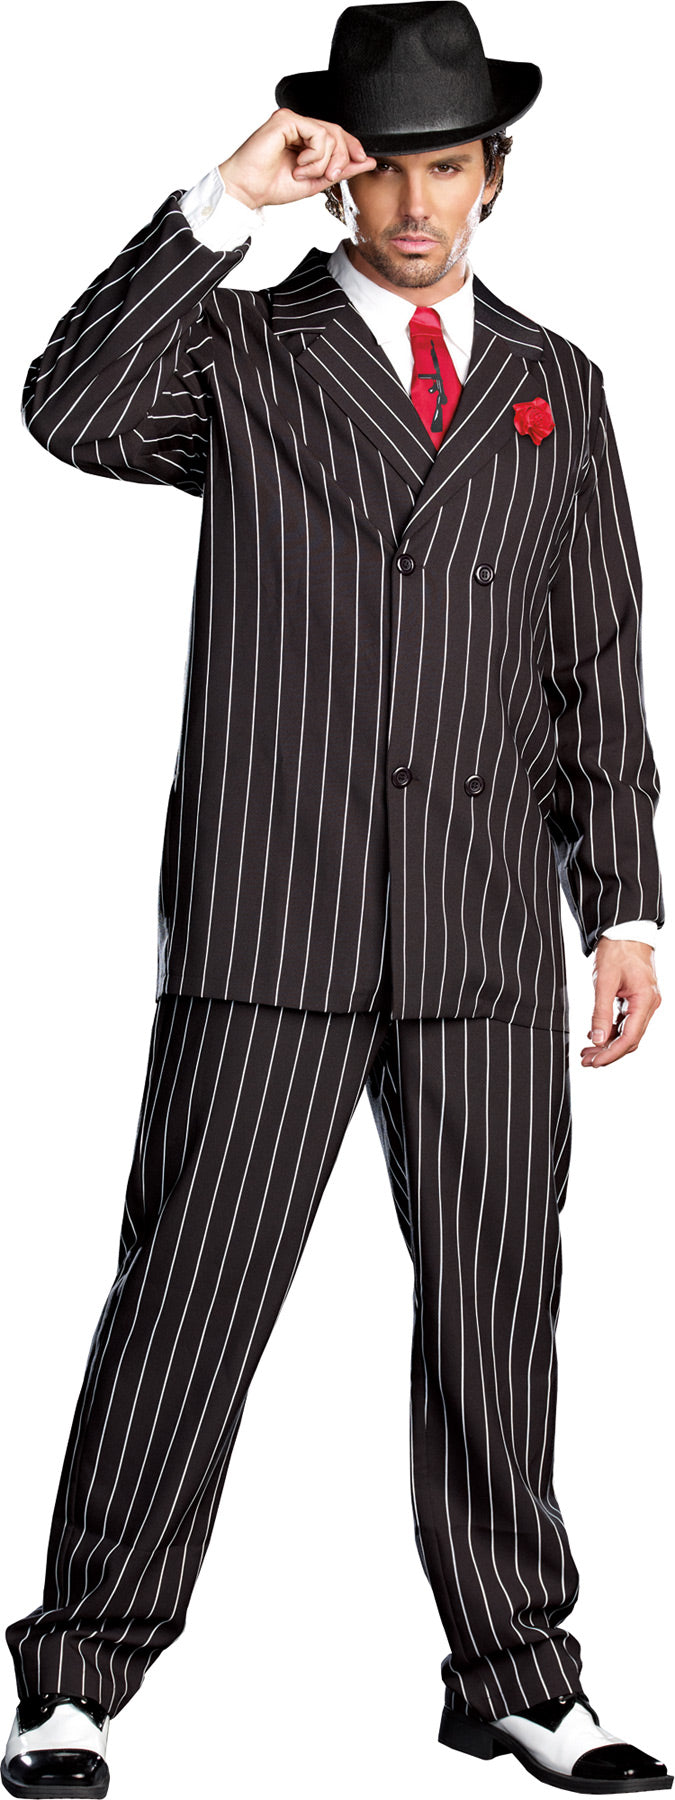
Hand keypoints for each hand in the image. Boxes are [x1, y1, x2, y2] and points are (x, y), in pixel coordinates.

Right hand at [218, 107, 376, 209]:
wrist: (248, 191)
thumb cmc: (272, 186)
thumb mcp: (316, 181)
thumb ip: (340, 170)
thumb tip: (367, 161)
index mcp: (304, 138)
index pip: (337, 135)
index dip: (353, 147)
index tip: (362, 161)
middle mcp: (299, 126)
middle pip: (337, 132)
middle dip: (340, 159)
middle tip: (327, 176)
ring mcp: (292, 120)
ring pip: (330, 134)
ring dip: (323, 161)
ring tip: (304, 173)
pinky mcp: (286, 119)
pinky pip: (318, 133)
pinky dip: (314, 155)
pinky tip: (299, 164)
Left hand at [580, 938, 661, 1066]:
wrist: (625, 930)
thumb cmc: (617, 950)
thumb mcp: (604, 981)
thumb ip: (600, 1012)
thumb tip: (596, 1039)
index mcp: (645, 1001)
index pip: (630, 1038)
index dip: (611, 1054)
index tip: (594, 1062)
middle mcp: (648, 1004)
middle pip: (630, 1039)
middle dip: (608, 1052)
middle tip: (586, 1061)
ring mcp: (644, 1002)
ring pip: (627, 1032)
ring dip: (607, 1043)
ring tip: (586, 1051)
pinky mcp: (636, 999)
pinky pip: (625, 1021)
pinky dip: (610, 1030)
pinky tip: (594, 1034)